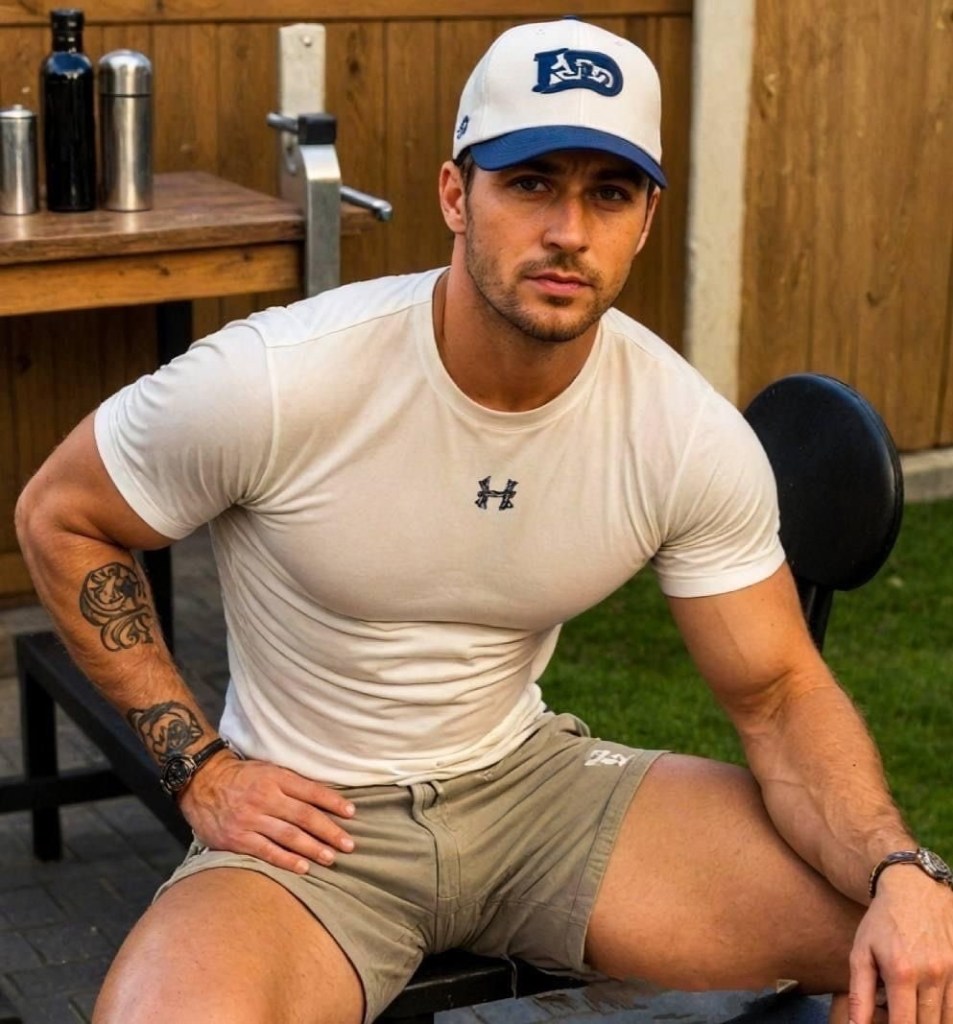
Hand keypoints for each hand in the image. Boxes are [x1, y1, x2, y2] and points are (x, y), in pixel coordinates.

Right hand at [177, 752, 355, 874]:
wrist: (202, 781)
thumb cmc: (241, 777)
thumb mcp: (268, 771)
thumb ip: (292, 785)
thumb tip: (324, 799)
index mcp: (275, 778)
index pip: (311, 791)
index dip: (333, 802)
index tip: (352, 813)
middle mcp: (265, 798)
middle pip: (304, 816)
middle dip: (329, 831)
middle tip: (349, 844)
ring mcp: (250, 819)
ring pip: (289, 836)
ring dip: (313, 848)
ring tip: (331, 857)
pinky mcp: (237, 838)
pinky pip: (266, 851)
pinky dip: (287, 860)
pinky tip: (304, 867)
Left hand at [849, 869, 952, 1023]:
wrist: (914, 889)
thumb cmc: (882, 922)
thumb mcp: (862, 952)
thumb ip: (859, 995)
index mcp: (902, 972)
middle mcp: (932, 975)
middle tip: (899, 1016)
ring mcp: (952, 972)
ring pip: (947, 1020)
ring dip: (930, 1023)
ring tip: (912, 1012)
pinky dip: (945, 1015)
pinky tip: (930, 1010)